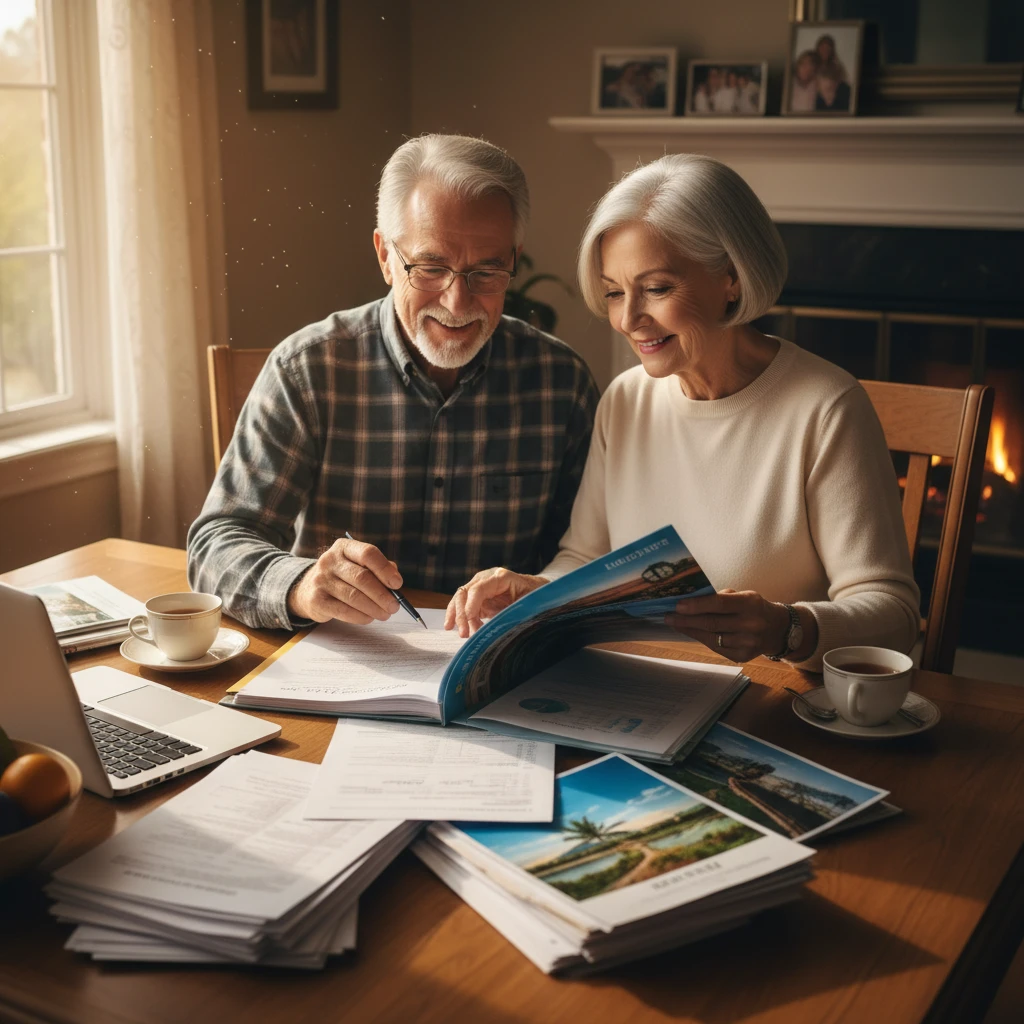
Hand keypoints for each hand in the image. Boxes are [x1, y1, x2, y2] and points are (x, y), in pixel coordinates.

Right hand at [288, 538, 400, 624]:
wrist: (308, 590)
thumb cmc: (342, 577)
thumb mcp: (357, 566)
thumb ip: (377, 569)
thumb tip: (395, 582)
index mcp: (344, 547)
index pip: (368, 553)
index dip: (385, 569)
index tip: (398, 584)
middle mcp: (330, 560)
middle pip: (362, 577)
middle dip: (382, 594)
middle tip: (394, 607)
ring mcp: (321, 580)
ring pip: (354, 596)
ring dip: (374, 608)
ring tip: (385, 614)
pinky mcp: (317, 600)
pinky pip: (344, 611)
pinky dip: (360, 616)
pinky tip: (369, 618)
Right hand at [444, 568, 548, 637]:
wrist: (538, 590)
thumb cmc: (536, 595)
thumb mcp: (530, 602)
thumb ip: (516, 611)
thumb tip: (502, 626)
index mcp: (500, 577)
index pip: (478, 589)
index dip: (471, 605)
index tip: (470, 622)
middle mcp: (486, 578)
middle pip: (465, 593)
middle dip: (461, 614)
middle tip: (464, 633)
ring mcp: (480, 587)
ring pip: (460, 599)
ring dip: (457, 616)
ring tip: (462, 634)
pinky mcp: (479, 598)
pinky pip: (463, 606)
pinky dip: (457, 617)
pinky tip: (453, 628)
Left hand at [664, 589, 789, 662]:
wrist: (777, 629)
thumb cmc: (753, 608)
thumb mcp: (743, 596)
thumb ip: (720, 598)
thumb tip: (690, 600)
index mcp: (750, 603)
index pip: (720, 603)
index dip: (697, 605)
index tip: (678, 605)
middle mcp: (751, 624)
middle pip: (712, 623)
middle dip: (687, 620)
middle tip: (668, 616)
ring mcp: (748, 643)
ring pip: (711, 637)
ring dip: (690, 630)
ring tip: (675, 623)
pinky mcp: (743, 656)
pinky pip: (716, 647)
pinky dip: (701, 639)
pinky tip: (690, 632)